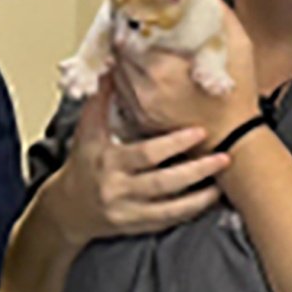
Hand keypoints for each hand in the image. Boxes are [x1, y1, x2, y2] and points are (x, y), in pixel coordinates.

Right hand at [43, 90, 229, 240]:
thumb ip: (101, 99)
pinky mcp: (135, 227)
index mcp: (107, 160)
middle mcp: (116, 188)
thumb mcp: (86, 131)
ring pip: (168, 207)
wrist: (68, 208)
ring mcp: (127, 211)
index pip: (144, 153)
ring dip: (199, 196)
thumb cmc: (83, 163)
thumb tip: (112, 65)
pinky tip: (209, 199)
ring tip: (222, 180)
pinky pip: (167, 220)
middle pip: (161, 182)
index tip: (199, 131)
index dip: (173, 144)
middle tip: (223, 157)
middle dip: (195, 170)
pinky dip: (189, 211)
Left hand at [111, 11, 258, 145]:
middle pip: (119, 51)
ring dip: (123, 53)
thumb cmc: (237, 95)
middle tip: (132, 17)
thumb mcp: (239, 48)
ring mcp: (139, 106)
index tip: (134, 4)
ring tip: (132, 38)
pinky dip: (126, 73)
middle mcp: (144, 88)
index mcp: (163, 69)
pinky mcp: (138, 118)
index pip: (130, 35)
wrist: (233, 139)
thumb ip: (219, 16)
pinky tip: (138, 64)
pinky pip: (121, 88)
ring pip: (116, 69)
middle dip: (125, 33)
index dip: (131, 17)